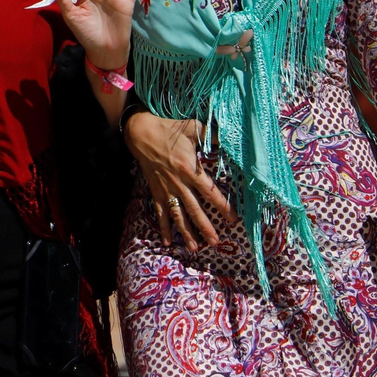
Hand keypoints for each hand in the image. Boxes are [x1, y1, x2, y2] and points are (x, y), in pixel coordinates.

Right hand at [123, 111, 236, 251]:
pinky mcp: (156, 191)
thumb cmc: (170, 130)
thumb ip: (212, 134)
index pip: (210, 192)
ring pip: (178, 215)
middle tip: (215, 242)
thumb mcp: (193, 128)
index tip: (233, 219)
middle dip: (205, 227)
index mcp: (190, 169)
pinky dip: (164, 228)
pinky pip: (160, 213)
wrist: (142, 134)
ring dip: (187, 232)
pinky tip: (168, 242)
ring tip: (195, 248)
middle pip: (195, 209)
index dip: (223, 206)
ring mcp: (167, 189)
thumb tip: (232, 136)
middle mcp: (179, 183)